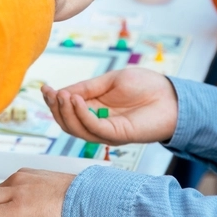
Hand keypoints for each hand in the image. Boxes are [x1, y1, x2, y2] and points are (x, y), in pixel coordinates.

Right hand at [41, 68, 177, 145]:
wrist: (172, 96)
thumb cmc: (146, 86)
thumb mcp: (111, 81)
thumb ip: (87, 88)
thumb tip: (62, 92)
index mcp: (95, 109)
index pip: (67, 110)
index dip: (54, 100)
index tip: (44, 88)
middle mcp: (98, 123)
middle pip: (67, 123)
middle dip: (55, 108)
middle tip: (51, 93)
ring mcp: (107, 131)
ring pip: (76, 129)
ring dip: (65, 112)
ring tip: (62, 95)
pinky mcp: (117, 135)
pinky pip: (93, 128)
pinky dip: (81, 115)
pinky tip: (75, 100)